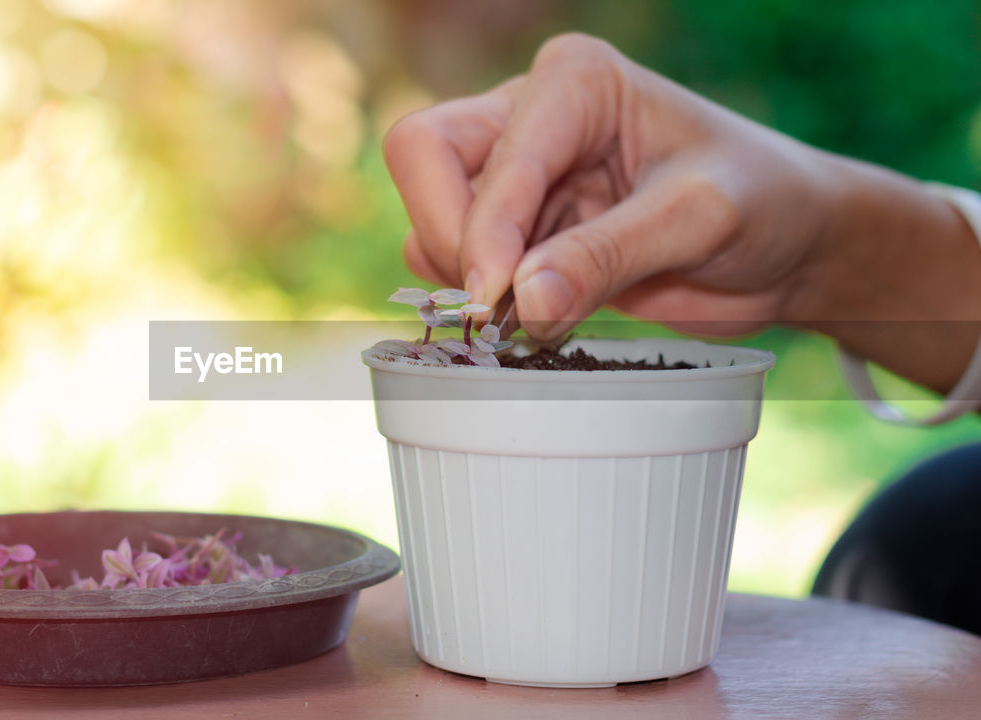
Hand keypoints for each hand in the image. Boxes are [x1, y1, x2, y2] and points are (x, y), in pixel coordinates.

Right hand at [383, 33, 838, 338]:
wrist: (790, 245)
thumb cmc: (765, 204)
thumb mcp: (699, 222)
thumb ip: (609, 256)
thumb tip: (521, 300)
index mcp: (572, 82)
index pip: (473, 147)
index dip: (478, 229)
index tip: (494, 303)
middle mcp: (531, 115)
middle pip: (423, 161)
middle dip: (451, 240)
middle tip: (499, 308)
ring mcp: (518, 175)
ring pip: (431, 219)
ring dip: (467, 278)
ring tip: (540, 312)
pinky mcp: (520, 230)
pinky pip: (457, 263)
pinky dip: (484, 301)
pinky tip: (541, 315)